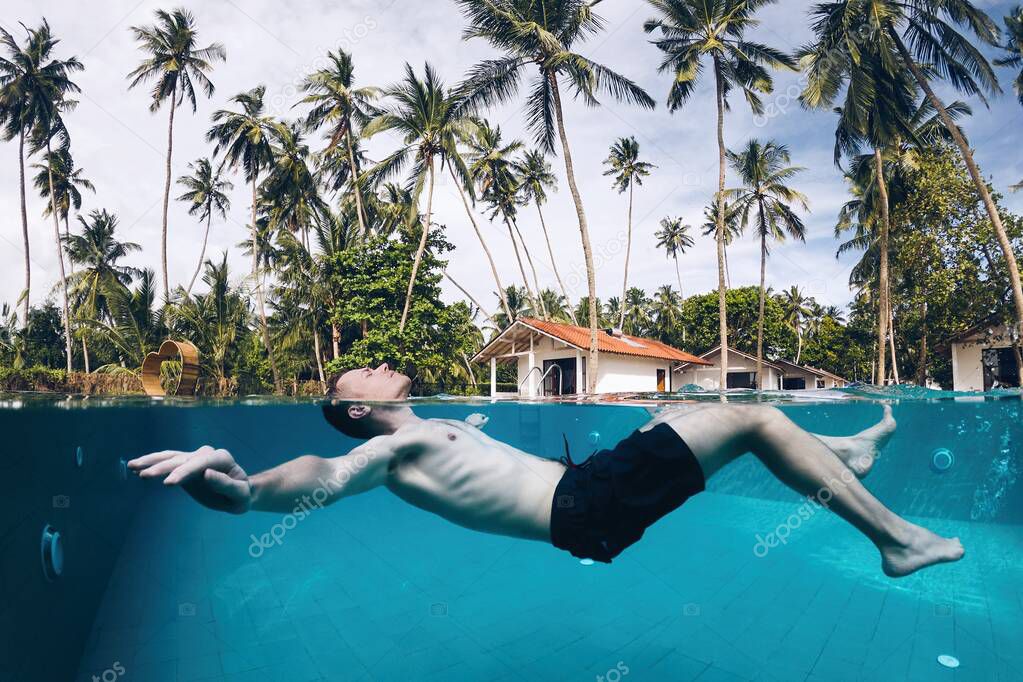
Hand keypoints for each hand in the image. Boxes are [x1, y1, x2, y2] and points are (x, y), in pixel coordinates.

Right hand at [128, 446, 251, 513]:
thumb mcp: (240, 495)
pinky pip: (167, 462)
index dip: (184, 472)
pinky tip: (136, 467)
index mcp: (221, 458)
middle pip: (182, 459)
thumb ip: (226, 485)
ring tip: (132, 466)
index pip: (200, 463)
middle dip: (163, 467)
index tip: (168, 484)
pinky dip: (153, 463)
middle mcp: (207, 454)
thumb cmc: (242, 496)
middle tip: (144, 476)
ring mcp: (195, 457)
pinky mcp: (185, 464)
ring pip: (171, 457)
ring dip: (152, 461)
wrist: (239, 492)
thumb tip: (207, 473)